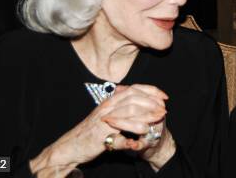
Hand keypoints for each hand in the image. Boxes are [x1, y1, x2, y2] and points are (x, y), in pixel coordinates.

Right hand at [30, 84, 167, 173]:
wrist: (71, 146)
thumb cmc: (90, 132)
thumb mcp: (107, 115)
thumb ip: (121, 107)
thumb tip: (139, 100)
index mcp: (110, 100)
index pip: (133, 89)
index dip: (151, 90)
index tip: (164, 96)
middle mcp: (107, 107)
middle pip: (133, 97)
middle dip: (152, 101)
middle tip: (164, 108)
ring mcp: (104, 120)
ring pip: (129, 111)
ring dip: (147, 114)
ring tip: (159, 118)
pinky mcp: (101, 135)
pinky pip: (120, 130)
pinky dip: (133, 130)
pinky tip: (143, 132)